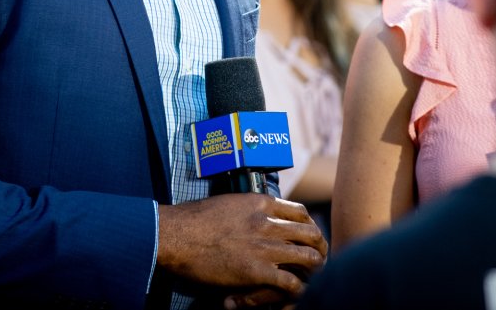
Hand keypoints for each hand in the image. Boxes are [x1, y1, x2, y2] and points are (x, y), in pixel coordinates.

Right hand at [157, 193, 326, 303]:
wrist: (177, 234)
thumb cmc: (194, 218)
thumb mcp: (228, 203)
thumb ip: (247, 207)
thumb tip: (255, 213)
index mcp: (260, 203)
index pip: (300, 212)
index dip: (309, 225)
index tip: (309, 236)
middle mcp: (267, 222)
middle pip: (310, 233)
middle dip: (318, 246)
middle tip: (318, 258)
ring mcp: (264, 247)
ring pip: (308, 256)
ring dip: (314, 267)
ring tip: (313, 276)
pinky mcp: (256, 271)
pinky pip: (290, 282)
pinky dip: (297, 289)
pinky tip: (296, 292)